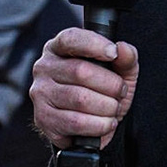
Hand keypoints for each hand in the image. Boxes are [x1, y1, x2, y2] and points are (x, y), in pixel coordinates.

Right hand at [30, 28, 138, 148]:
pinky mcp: (43, 119)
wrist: (85, 128)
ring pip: (80, 98)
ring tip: (113, 109)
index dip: (93, 44)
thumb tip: (123, 49)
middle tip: (120, 92)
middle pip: (80, 71)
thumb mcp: (118, 72)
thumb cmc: (99, 91)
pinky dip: (99, 125)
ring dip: (107, 107)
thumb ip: (125, 58)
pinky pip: (76, 122)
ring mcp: (41, 94)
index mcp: (58, 49)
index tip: (113, 53)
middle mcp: (44, 68)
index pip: (70, 39)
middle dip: (110, 85)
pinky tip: (105, 123)